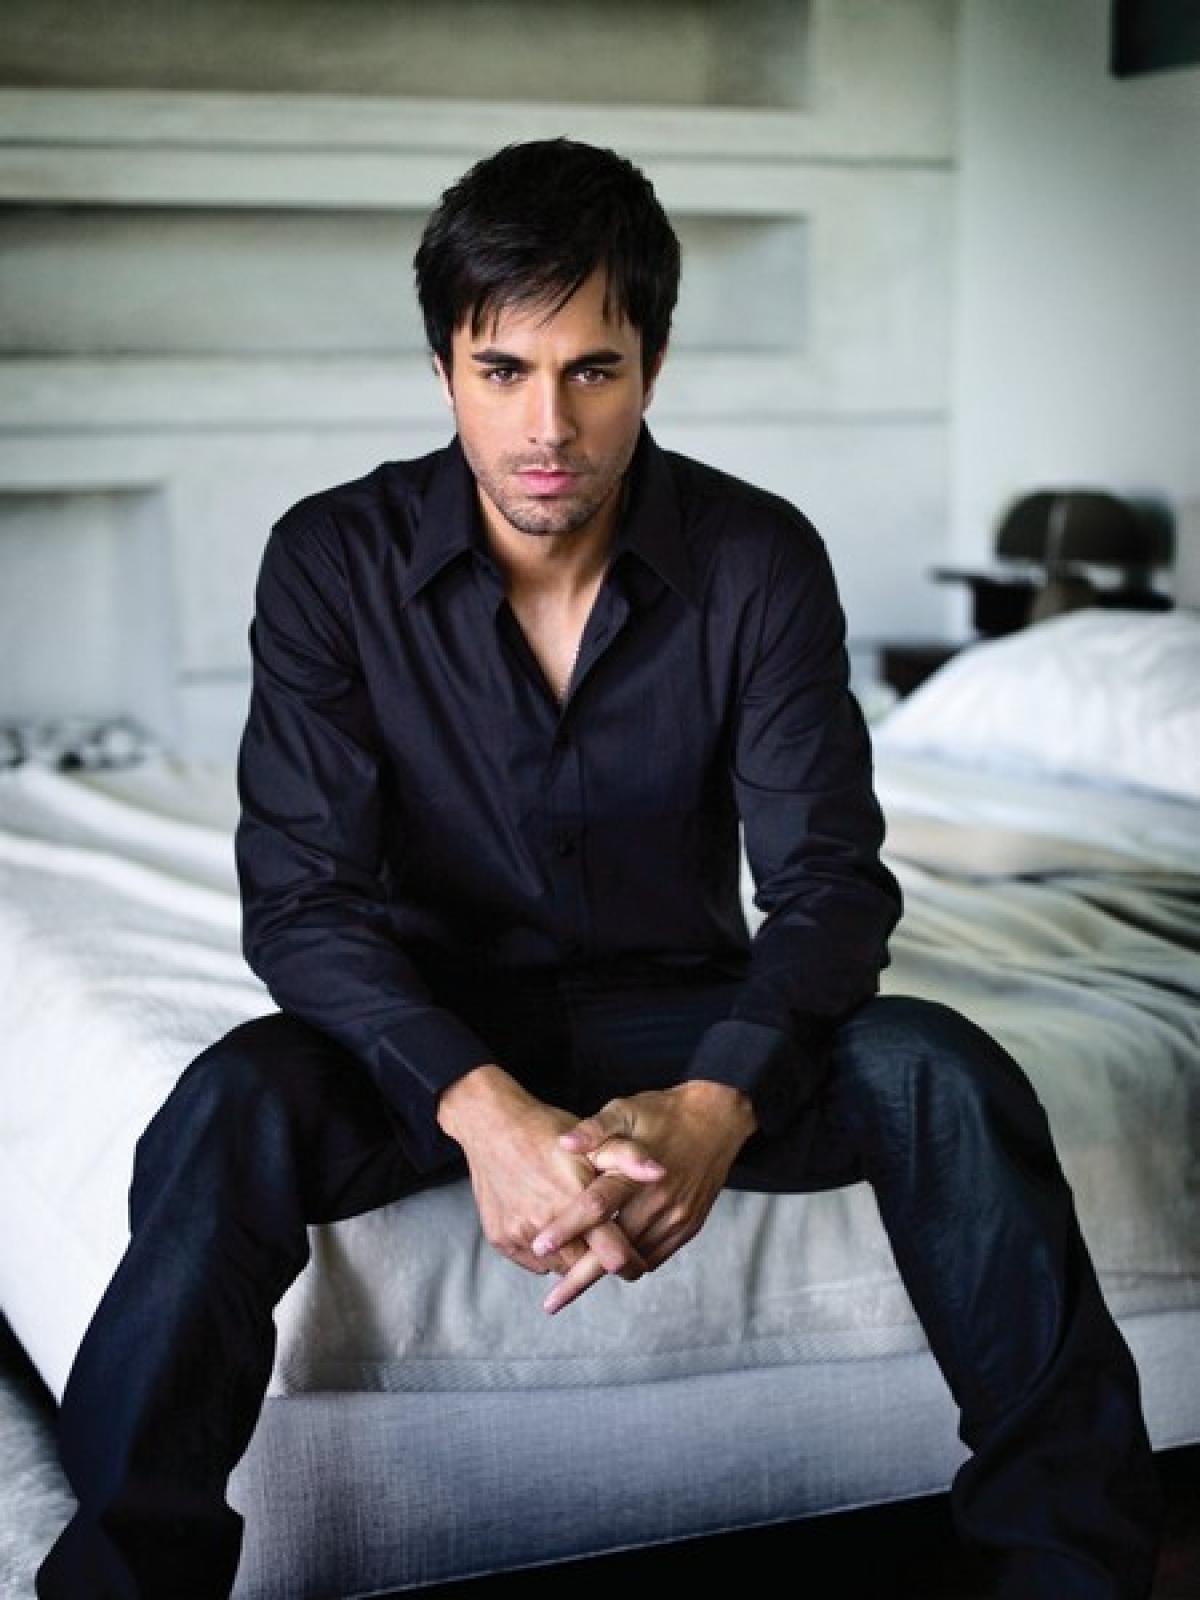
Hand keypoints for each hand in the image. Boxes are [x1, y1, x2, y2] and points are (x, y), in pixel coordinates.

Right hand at [435, 1063, 663, 1282]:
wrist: (491, 1125)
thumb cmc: (547, 1130)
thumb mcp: (592, 1141)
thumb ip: (629, 1158)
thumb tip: (661, 1172)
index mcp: (574, 1200)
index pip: (613, 1254)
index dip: (631, 1261)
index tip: (639, 1261)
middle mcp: (544, 1223)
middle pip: (585, 1266)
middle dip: (599, 1260)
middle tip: (607, 1245)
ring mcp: (519, 1234)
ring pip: (558, 1267)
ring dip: (572, 1257)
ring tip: (580, 1235)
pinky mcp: (501, 1239)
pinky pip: (532, 1263)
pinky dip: (546, 1254)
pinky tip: (552, 1230)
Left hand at [532, 1079, 755, 1313]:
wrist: (715, 1120)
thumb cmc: (661, 1113)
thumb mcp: (626, 1110)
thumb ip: (595, 1129)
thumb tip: (563, 1143)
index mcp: (638, 1172)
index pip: (597, 1205)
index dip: (567, 1227)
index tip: (538, 1246)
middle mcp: (659, 1200)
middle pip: (614, 1249)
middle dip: (580, 1278)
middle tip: (551, 1303)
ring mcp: (676, 1218)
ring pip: (634, 1260)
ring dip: (604, 1275)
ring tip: (571, 1288)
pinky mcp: (687, 1227)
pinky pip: (654, 1257)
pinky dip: (630, 1265)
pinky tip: (608, 1268)